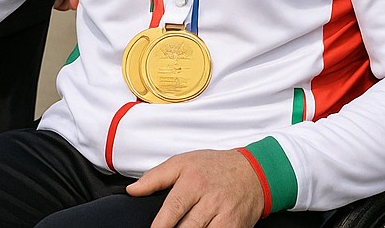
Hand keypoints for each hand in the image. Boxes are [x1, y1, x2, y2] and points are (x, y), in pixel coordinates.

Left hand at [126, 149, 263, 227]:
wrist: (251, 172)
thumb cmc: (213, 166)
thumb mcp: (182, 162)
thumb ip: (155, 177)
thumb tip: (133, 190)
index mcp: (193, 181)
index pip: (173, 208)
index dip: (161, 224)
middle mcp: (209, 199)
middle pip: (188, 226)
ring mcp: (224, 215)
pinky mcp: (236, 227)